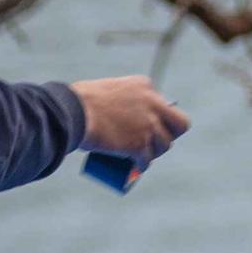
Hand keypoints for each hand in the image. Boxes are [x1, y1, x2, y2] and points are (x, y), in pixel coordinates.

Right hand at [69, 75, 190, 160]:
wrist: (72, 112)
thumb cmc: (79, 100)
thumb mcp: (107, 89)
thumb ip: (118, 98)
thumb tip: (117, 119)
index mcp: (145, 85)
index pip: (164, 103)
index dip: (159, 117)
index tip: (149, 124)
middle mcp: (153, 104)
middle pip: (179, 124)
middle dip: (171, 134)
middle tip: (157, 141)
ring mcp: (148, 125)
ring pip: (164, 144)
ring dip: (155, 152)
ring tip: (145, 155)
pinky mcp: (139, 144)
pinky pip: (147, 160)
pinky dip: (142, 165)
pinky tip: (138, 167)